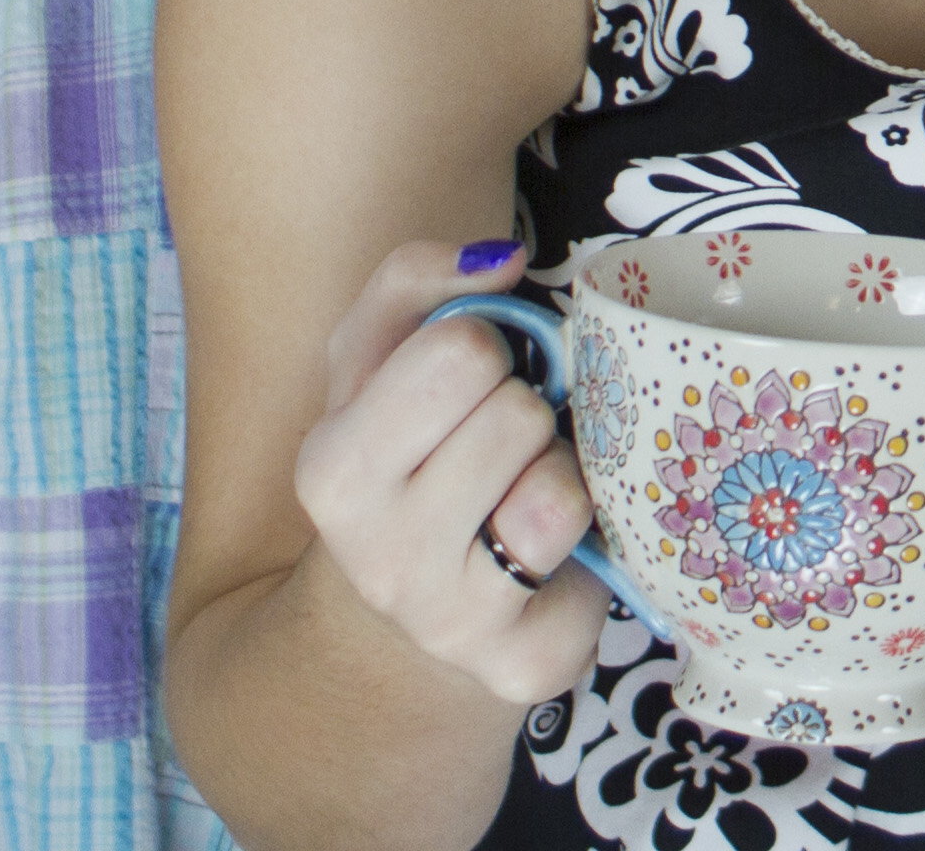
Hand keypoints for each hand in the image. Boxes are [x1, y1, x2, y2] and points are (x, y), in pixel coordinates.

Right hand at [287, 241, 609, 708]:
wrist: (406, 619)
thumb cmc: (404, 460)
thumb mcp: (377, 362)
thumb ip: (418, 283)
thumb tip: (503, 258)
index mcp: (330, 469)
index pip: (459, 350)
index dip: (483, 352)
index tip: (467, 386)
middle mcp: (377, 559)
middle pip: (516, 414)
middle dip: (521, 412)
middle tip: (496, 447)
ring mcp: (447, 623)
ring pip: (558, 491)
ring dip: (556, 474)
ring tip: (521, 494)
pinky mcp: (523, 666)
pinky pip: (593, 557)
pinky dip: (586, 540)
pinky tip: (545, 554)